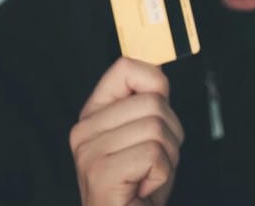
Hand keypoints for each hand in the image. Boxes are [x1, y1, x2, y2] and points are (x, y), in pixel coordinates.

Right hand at [69, 57, 184, 205]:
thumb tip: (157, 70)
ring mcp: (88, 152)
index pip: (125, 68)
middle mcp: (84, 131)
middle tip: (154, 160)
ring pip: (156, 127)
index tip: (157, 113)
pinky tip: (143, 187)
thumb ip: (147, 103)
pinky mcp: (100, 173)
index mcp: (94, 115)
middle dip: (170, 133)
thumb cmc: (140, 185)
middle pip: (153, 101)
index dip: (155, 84)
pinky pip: (153, 154)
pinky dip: (161, 174)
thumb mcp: (147, 135)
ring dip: (167, 156)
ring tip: (148, 175)